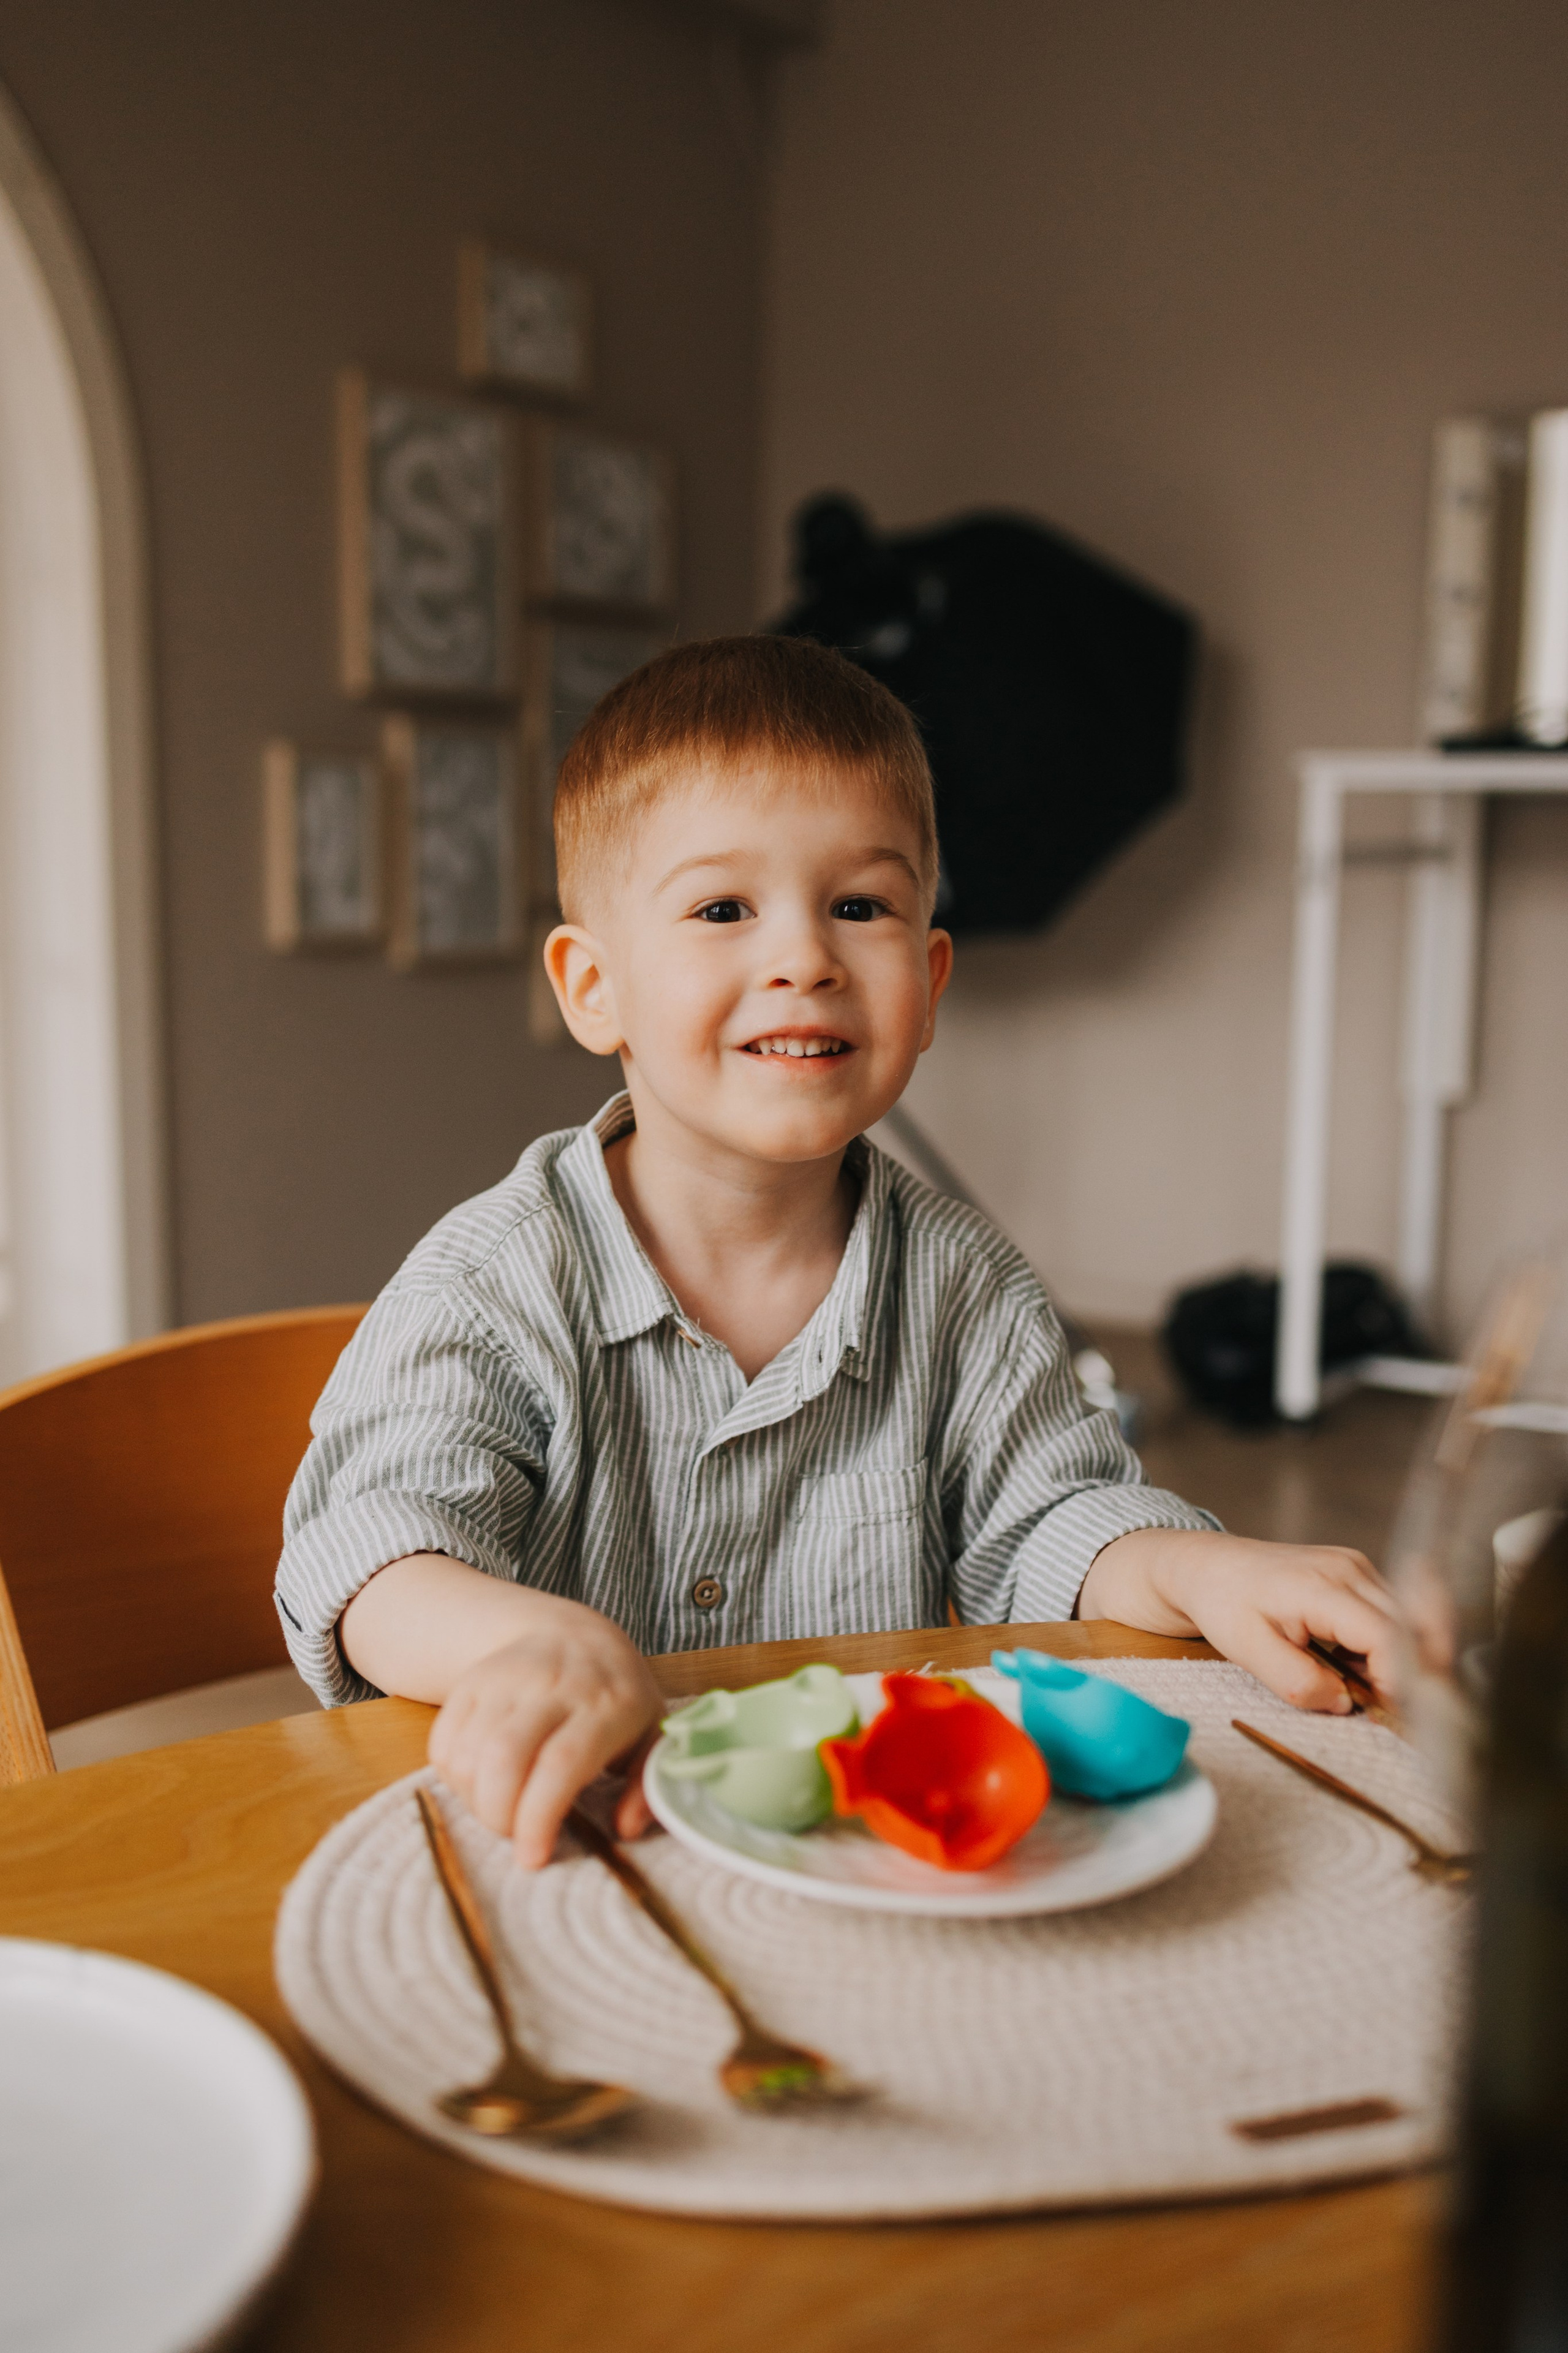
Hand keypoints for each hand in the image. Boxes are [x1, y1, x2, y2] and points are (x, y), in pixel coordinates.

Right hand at [428, 1593, 664, 1866]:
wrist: (572, 1633)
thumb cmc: (616, 1696)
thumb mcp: (651, 1733)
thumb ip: (645, 1784)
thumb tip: (626, 1829)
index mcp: (603, 1704)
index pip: (560, 1763)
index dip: (538, 1817)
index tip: (532, 1859)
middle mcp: (550, 1687)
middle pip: (505, 1759)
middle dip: (499, 1816)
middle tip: (515, 1836)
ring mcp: (505, 1680)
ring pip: (467, 1754)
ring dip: (475, 1801)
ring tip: (502, 1808)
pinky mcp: (469, 1683)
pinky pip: (442, 1743)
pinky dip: (452, 1780)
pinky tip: (481, 1783)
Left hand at [1077, 1527, 1399, 1711]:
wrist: (1205, 1567)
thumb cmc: (1222, 1604)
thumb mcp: (1247, 1651)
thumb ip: (1297, 1682)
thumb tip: (1346, 1704)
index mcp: (1321, 1587)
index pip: (1386, 1636)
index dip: (1398, 1678)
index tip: (1390, 1712)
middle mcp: (1350, 1570)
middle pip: (1413, 1627)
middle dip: (1415, 1674)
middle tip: (1395, 1713)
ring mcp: (1358, 1567)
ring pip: (1410, 1622)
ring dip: (1402, 1662)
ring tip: (1365, 1689)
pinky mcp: (1358, 1573)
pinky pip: (1392, 1615)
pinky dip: (1387, 1648)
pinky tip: (1355, 1667)